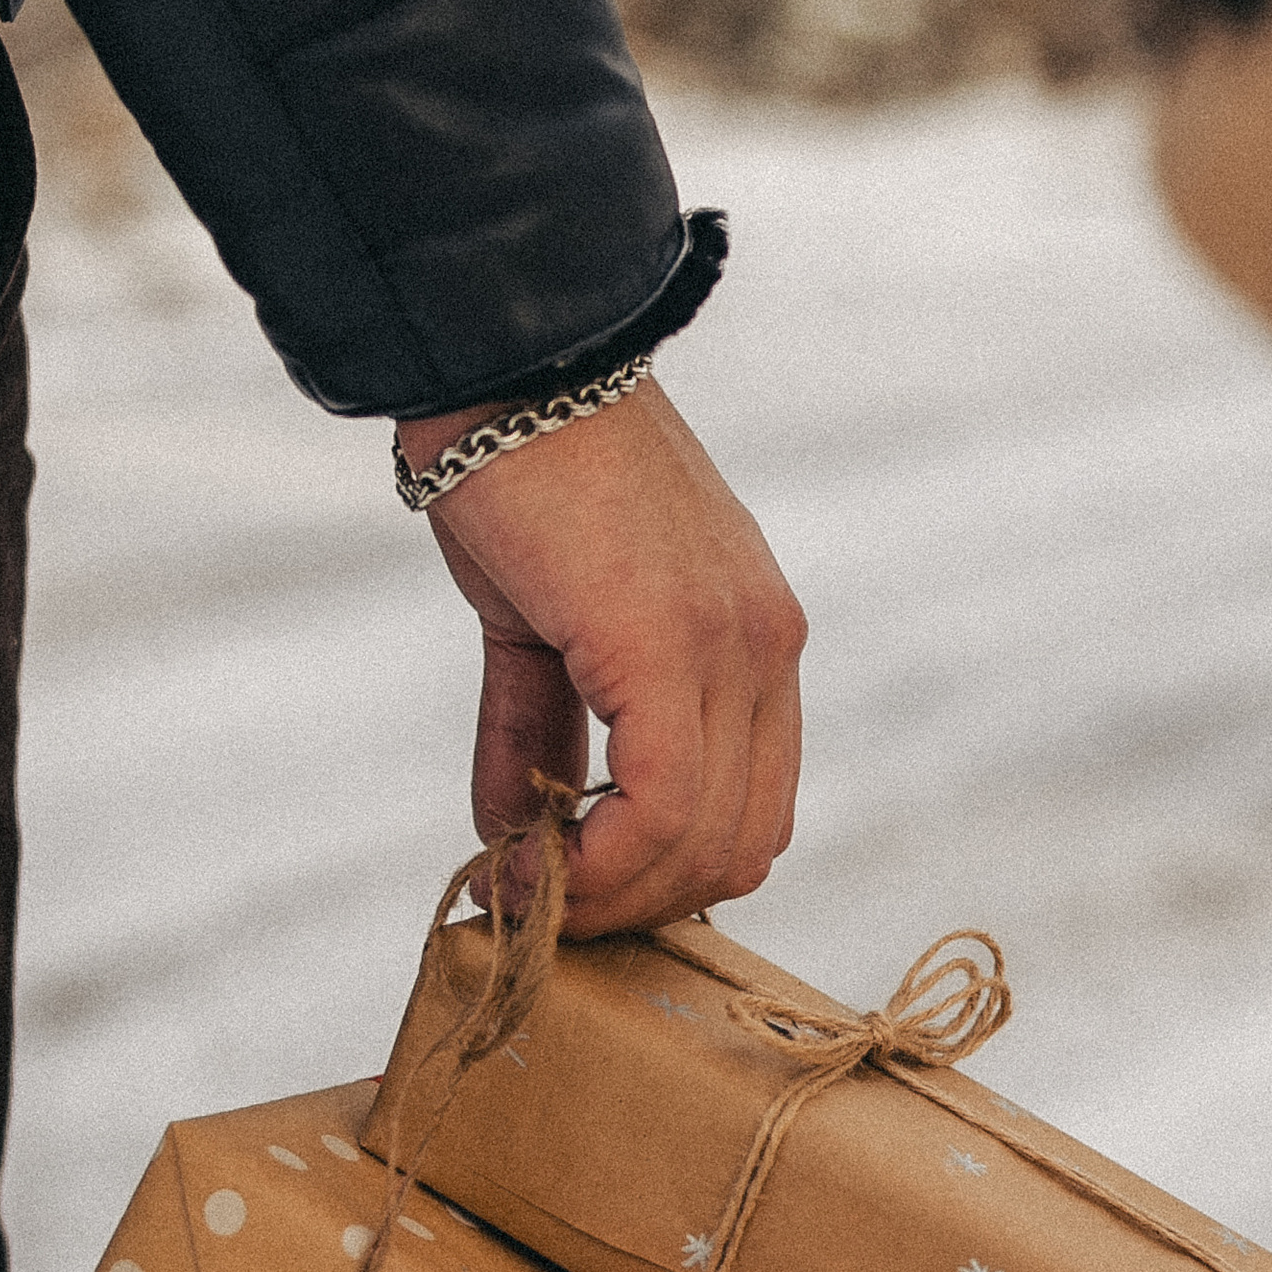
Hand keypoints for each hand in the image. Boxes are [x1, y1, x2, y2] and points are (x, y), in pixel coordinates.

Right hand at [396, 377, 805, 938]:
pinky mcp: (671, 644)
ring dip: (612, 894)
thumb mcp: (542, 630)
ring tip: (523, 883)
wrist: (501, 368)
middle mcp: (770, 649)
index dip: (666, 877)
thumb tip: (518, 844)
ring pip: (708, 843)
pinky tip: (528, 857)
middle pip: (743, 847)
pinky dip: (598, 862)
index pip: (755, 812)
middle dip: (637, 903)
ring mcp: (734, 646)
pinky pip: (663, 806)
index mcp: (758, 643)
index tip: (570, 892)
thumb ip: (544, 735)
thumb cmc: (518, 483)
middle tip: (540, 903)